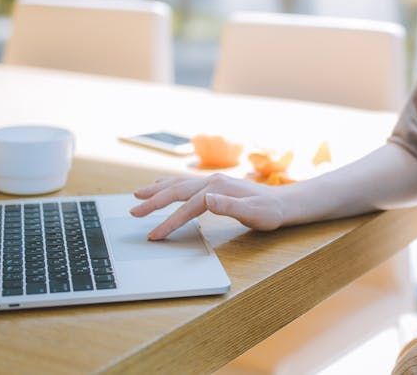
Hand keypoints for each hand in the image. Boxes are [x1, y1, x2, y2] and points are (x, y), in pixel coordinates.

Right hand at [130, 173, 286, 238]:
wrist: (283, 203)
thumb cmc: (269, 212)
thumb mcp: (254, 213)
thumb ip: (230, 206)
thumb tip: (207, 199)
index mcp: (218, 188)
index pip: (188, 207)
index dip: (170, 222)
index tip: (155, 235)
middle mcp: (212, 181)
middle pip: (176, 190)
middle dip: (153, 202)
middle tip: (133, 213)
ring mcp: (212, 181)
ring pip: (178, 184)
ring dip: (157, 190)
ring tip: (137, 195)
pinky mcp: (213, 185)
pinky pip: (184, 183)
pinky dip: (168, 185)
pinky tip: (160, 186)